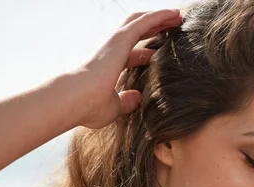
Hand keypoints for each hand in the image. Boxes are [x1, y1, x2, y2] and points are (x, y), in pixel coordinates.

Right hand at [74, 9, 181, 128]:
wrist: (76, 99)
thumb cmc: (90, 106)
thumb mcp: (114, 107)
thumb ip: (126, 101)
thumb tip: (138, 98)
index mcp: (110, 65)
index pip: (131, 53)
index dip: (147, 52)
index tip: (160, 53)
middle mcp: (111, 49)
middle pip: (137, 31)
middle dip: (155, 27)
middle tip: (172, 26)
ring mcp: (115, 42)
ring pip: (141, 21)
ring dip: (160, 17)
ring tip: (177, 16)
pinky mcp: (121, 38)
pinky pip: (145, 21)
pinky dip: (160, 15)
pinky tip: (174, 13)